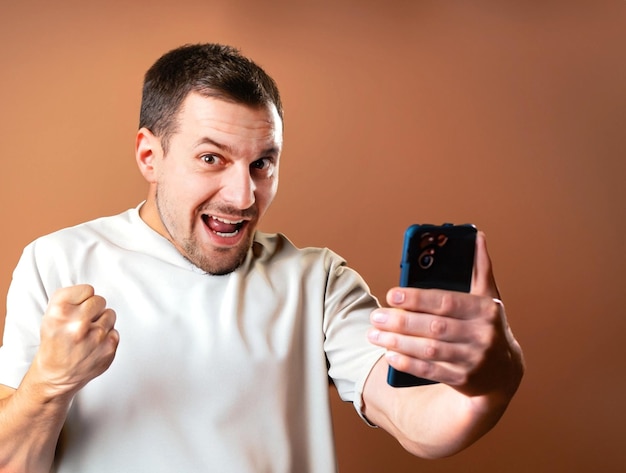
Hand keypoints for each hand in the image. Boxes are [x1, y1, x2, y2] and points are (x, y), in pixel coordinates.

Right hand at [33, 285, 118, 398]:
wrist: (56, 376)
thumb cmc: (54, 343)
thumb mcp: (50, 315)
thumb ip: (70, 298)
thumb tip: (91, 291)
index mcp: (60, 312)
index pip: (87, 289)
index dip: (82, 298)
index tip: (76, 307)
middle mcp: (78, 323)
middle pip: (100, 300)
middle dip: (93, 310)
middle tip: (82, 322)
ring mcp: (95, 337)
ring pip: (110, 314)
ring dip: (101, 322)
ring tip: (88, 334)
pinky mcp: (109, 348)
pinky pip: (115, 331)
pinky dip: (107, 337)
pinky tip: (94, 345)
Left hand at [368, 232, 523, 398]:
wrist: (504, 372)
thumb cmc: (488, 326)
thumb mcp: (489, 298)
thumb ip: (480, 269)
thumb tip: (477, 236)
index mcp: (485, 309)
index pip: (445, 301)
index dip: (416, 299)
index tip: (391, 295)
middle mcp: (482, 334)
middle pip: (433, 327)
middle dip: (400, 322)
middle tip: (375, 317)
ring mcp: (474, 359)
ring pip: (429, 350)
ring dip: (398, 342)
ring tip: (374, 335)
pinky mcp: (464, 380)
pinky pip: (430, 371)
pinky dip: (408, 363)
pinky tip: (389, 355)